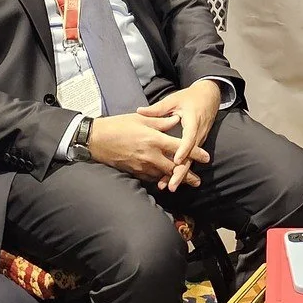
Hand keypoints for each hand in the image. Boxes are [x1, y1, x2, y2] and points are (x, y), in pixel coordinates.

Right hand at [85, 109, 201, 184]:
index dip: (194, 153)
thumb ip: (161, 121)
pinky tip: (163, 180)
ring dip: (174, 179)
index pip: (179, 148)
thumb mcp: (141, 119)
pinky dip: (159, 179)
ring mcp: (141, 166)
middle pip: (173, 168)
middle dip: (187, 175)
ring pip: (162, 175)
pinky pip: (150, 177)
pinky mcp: (133, 172)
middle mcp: (150, 155)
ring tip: (185, 183)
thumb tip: (177, 120)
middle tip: (198, 181)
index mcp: (153, 139)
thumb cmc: (118, 125)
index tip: (206, 158)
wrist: (96, 140)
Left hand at [138, 83, 221, 190]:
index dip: (183, 150)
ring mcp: (198, 141)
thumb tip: (139, 111)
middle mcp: (198, 134)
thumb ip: (158, 108)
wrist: (209, 97)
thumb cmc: (190, 98)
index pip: (189, 138)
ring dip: (180, 175)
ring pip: (190, 160)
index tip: (176, 161)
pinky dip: (181, 170)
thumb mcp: (174, 100)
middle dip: (181, 172)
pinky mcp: (196, 144)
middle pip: (190, 156)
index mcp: (193, 122)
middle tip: (171, 186)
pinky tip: (170, 180)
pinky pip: (189, 159)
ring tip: (169, 187)